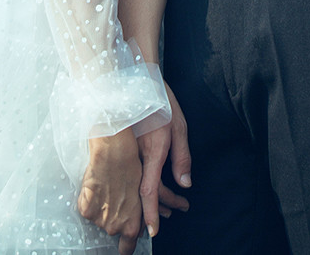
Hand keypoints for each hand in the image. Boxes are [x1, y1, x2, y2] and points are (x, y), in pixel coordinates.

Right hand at [78, 129, 143, 253]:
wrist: (115, 153)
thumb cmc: (132, 168)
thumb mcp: (141, 196)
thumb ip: (138, 215)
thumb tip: (137, 225)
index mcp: (131, 226)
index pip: (126, 249)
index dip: (125, 247)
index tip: (123, 245)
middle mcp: (115, 227)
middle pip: (112, 230)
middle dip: (114, 217)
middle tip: (116, 197)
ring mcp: (99, 219)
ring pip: (98, 219)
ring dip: (101, 208)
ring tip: (107, 188)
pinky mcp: (86, 210)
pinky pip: (86, 210)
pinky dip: (89, 201)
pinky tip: (96, 187)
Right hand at [136, 83, 191, 235]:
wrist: (137, 78)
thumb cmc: (161, 100)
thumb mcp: (179, 126)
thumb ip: (182, 157)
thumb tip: (184, 183)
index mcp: (153, 150)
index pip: (150, 190)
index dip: (151, 212)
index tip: (152, 231)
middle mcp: (137, 154)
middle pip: (143, 191)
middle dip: (157, 208)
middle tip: (177, 211)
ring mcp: (129, 151)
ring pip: (137, 182)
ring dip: (153, 197)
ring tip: (171, 204)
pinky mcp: (125, 146)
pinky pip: (132, 171)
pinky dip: (142, 182)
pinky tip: (153, 186)